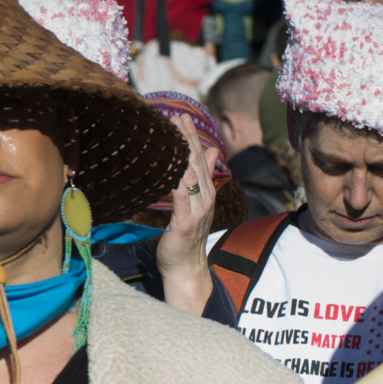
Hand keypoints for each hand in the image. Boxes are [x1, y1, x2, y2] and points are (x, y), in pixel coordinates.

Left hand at [155, 116, 220, 316]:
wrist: (186, 267)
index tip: (182, 117)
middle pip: (196, 163)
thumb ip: (203, 178)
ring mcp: (196, 211)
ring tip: (173, 134)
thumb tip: (211, 151)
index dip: (192, 137)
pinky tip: (171, 172)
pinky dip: (177, 185)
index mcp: (206, 193)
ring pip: (190, 176)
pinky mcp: (184, 223)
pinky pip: (181, 200)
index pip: (200, 159)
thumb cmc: (185, 236)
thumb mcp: (195, 203)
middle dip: (187, 138)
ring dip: (182, 154)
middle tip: (178, 116)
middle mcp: (204, 199)